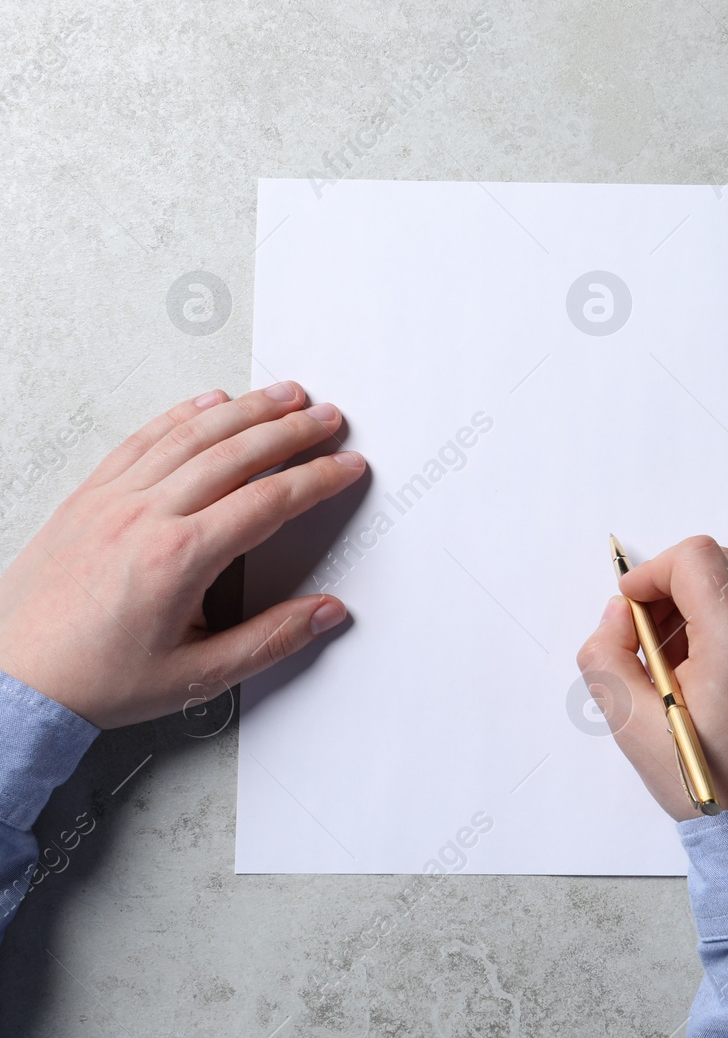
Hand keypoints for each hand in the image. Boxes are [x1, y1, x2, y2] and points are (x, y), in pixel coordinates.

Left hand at [0, 382, 365, 728]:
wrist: (13, 681)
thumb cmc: (93, 680)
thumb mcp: (197, 675)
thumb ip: (271, 640)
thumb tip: (324, 613)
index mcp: (179, 559)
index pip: (269, 502)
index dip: (317, 479)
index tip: (346, 467)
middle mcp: (144, 518)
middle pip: (236, 454)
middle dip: (292, 430)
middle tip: (327, 417)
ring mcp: (112, 501)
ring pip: (191, 436)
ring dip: (246, 411)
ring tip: (284, 396)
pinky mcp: (88, 497)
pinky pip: (142, 440)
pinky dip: (181, 415)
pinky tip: (209, 403)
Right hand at [576, 536, 727, 818]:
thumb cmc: (712, 784)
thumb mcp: (631, 722)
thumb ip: (607, 654)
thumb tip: (620, 613)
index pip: (695, 558)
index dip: (652, 573)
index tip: (631, 606)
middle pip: (720, 563)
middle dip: (674, 586)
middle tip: (648, 633)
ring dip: (699, 605)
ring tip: (674, 661)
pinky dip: (726, 625)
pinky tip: (704, 673)